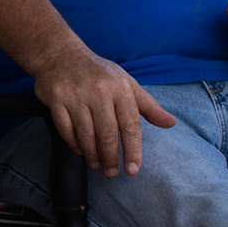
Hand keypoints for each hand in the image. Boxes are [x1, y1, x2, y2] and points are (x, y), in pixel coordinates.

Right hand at [30, 48, 176, 175]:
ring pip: (86, 134)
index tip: (133, 169)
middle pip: (107, 134)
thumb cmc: (98, 72)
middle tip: (112, 173)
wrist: (60, 53)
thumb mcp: (127, 83)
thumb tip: (171, 123)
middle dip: (111, 158)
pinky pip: (66, 129)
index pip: (130, 125)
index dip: (133, 150)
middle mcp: (98, 91)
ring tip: (97, 165)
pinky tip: (80, 151)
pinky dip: (74, 144)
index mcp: (120, 88)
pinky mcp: (56, 99)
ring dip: (92, 155)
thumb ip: (148, 106)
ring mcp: (75, 95)